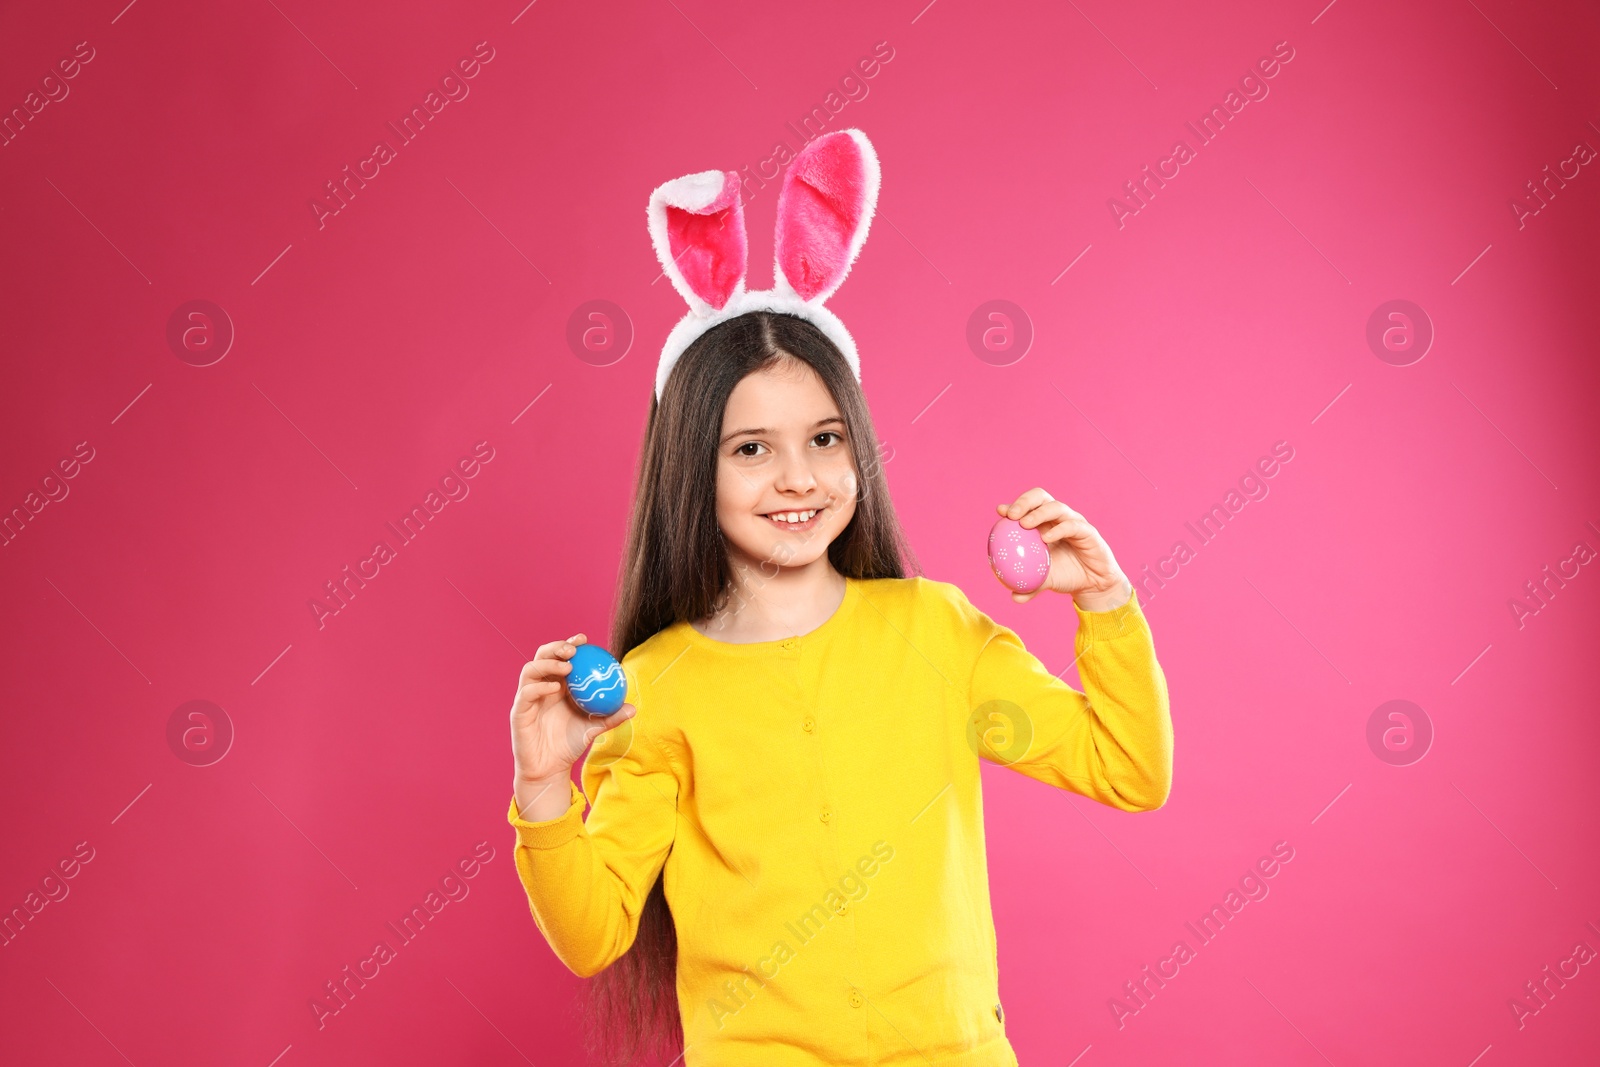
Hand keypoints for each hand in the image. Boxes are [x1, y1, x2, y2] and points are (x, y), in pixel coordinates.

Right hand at [509, 633, 635, 785]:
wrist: (550, 769)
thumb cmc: (569, 745)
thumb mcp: (594, 728)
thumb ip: (611, 717)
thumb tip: (633, 708)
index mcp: (557, 686)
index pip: (560, 658)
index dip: (569, 644)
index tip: (584, 640)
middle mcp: (540, 687)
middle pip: (542, 657)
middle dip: (556, 648)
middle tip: (573, 649)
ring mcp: (528, 699)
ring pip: (530, 670)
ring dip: (548, 664)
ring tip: (567, 667)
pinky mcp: (519, 712)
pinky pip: (526, 694)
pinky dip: (539, 687)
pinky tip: (555, 687)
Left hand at [997, 489, 1131, 610]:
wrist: (1093, 585)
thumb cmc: (1066, 576)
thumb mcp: (1044, 582)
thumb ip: (1029, 587)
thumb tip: (1014, 596)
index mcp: (1043, 523)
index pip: (1027, 506)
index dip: (1013, 505)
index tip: (1000, 511)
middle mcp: (1058, 518)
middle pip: (1040, 497)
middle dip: (1024, 501)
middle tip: (1011, 515)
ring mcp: (1073, 522)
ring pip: (1055, 507)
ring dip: (1038, 513)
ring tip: (1024, 524)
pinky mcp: (1088, 531)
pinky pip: (1072, 526)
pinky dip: (1058, 529)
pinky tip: (1046, 538)